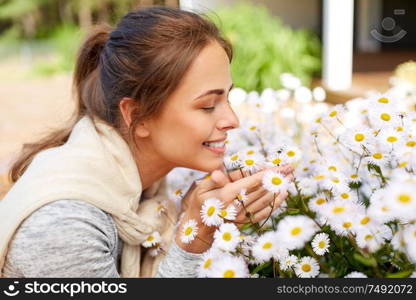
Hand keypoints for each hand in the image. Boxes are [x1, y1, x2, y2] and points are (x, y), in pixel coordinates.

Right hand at [175, 164, 292, 252]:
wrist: (199, 229)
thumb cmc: (199, 204)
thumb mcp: (201, 189)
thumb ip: (213, 180)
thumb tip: (219, 173)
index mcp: (227, 194)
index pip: (252, 181)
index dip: (267, 173)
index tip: (280, 166)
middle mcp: (238, 205)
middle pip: (262, 189)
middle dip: (277, 178)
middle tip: (290, 168)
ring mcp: (243, 215)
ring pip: (266, 199)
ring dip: (279, 188)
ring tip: (290, 178)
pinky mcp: (245, 221)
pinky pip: (265, 212)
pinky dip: (276, 203)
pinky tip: (283, 195)